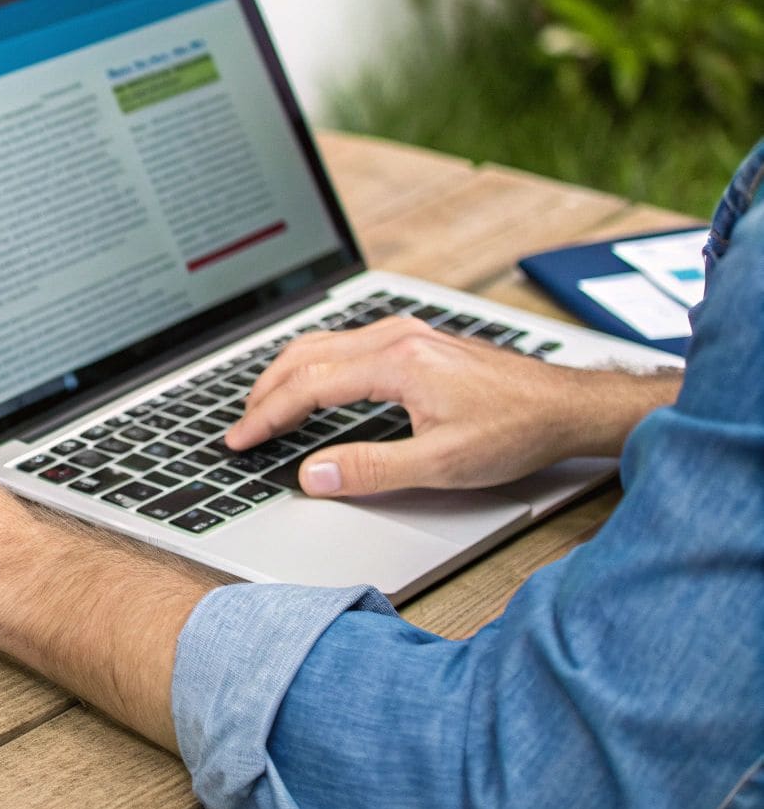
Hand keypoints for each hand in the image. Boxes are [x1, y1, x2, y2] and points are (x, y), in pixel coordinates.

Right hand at [223, 316, 677, 497]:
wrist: (567, 406)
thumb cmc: (515, 430)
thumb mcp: (441, 464)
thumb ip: (370, 469)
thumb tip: (313, 475)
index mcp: (395, 361)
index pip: (308, 386)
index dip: (267, 416)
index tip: (241, 440)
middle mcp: (395, 337)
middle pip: (304, 355)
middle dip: (265, 393)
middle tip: (241, 428)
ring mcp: (405, 334)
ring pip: (322, 344)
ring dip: (286, 376)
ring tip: (265, 409)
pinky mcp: (414, 340)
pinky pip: (344, 344)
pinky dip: (313, 367)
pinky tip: (312, 387)